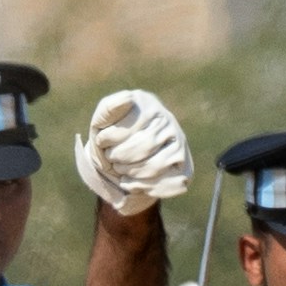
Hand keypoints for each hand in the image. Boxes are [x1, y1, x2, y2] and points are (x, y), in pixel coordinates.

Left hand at [72, 89, 193, 215]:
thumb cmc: (110, 142)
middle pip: (143, 146)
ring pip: (154, 167)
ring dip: (129, 173)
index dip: (106, 139)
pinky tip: (131, 181)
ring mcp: (179, 144)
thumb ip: (108, 109)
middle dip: (118, 157)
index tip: (101, 140)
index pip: (126, 126)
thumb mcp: (101, 124)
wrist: (121, 168)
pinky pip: (163, 183)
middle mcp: (168, 120)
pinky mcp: (185, 168)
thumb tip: (128, 98)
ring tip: (120, 169)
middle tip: (111, 158)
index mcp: (146, 104)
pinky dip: (140, 187)